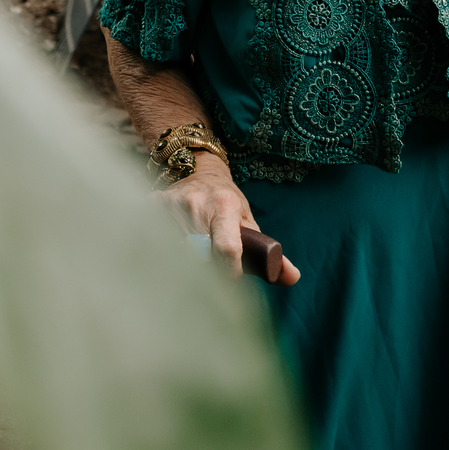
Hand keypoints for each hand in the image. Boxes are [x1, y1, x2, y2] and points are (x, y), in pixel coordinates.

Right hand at [166, 153, 299, 285]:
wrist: (197, 169)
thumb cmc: (226, 199)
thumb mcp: (247, 218)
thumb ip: (267, 250)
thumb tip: (293, 277)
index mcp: (225, 205)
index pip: (226, 247)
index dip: (230, 271)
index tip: (232, 280)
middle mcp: (197, 203)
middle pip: (199, 256)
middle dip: (206, 270)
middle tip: (211, 272)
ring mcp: (173, 205)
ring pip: (177, 252)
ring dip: (185, 262)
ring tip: (193, 256)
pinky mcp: (155, 206)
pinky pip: (159, 241)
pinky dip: (166, 251)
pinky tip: (173, 245)